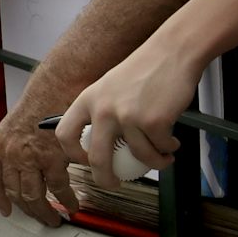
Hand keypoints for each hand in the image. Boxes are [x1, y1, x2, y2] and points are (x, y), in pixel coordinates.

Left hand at [0, 103, 78, 225]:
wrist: (58, 85)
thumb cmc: (43, 99)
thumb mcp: (17, 122)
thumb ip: (15, 144)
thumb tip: (22, 162)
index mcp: (0, 145)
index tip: (6, 211)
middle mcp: (11, 154)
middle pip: (15, 192)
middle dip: (28, 210)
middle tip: (41, 218)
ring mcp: (30, 158)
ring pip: (34, 196)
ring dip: (45, 212)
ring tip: (55, 219)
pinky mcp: (53, 159)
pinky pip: (58, 189)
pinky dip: (66, 201)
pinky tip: (72, 206)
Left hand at [54, 42, 194, 187]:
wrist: (172, 52)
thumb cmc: (143, 70)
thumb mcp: (108, 87)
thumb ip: (100, 111)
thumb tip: (98, 143)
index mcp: (87, 101)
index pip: (64, 134)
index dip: (72, 154)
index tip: (85, 162)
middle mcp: (103, 110)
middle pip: (97, 158)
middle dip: (105, 179)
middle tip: (114, 184)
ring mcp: (127, 117)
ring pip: (139, 157)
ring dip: (155, 163)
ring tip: (163, 159)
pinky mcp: (153, 121)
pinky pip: (160, 148)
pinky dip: (169, 150)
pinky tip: (173, 143)